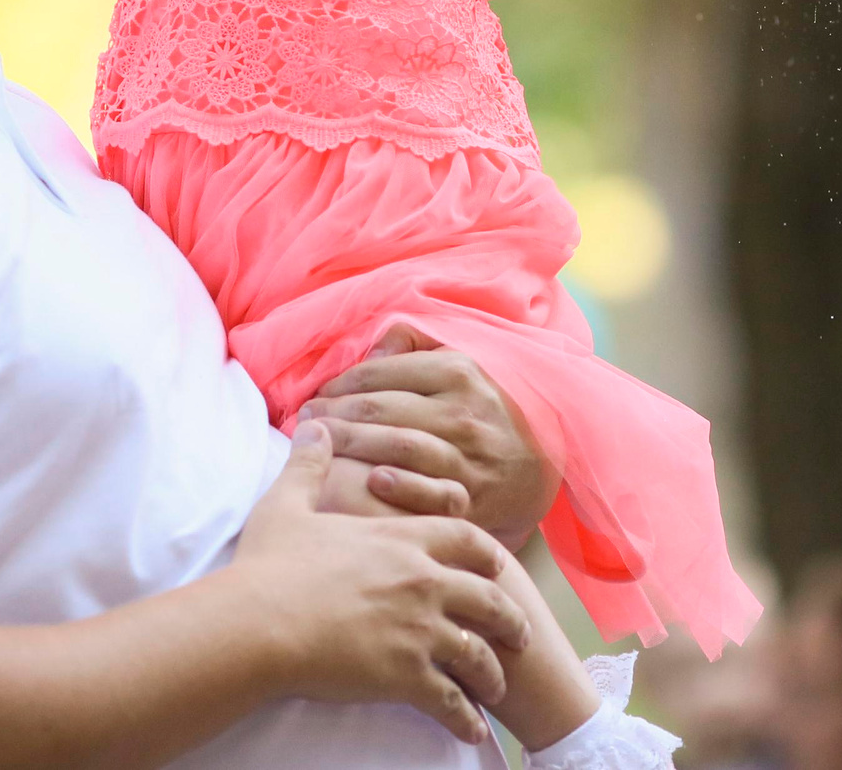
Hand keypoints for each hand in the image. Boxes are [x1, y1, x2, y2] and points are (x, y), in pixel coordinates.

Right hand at [233, 423, 529, 743]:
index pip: (466, 539)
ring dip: (492, 672)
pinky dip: (466, 718)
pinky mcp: (406, 674)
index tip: (499, 567)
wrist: (260, 622)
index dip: (487, 554)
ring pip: (478, 652)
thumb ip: (310, 463)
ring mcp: (420, 629)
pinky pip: (451, 701)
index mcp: (402, 539)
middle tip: (520, 634)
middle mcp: (423, 581)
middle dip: (508, 618)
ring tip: (497, 688)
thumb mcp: (289, 503)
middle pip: (488, 598)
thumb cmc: (271, 564)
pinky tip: (473, 730)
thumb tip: (314, 425)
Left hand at [300, 324, 561, 548]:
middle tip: (302, 422)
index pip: (379, 373)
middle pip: (377, 409)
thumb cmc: (485, 410)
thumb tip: (373, 347)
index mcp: (457, 371)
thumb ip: (416, 345)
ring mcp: (465, 456)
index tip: (315, 395)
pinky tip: (366, 481)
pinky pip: (423, 491)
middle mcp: (461, 411)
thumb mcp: (462, 364)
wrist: (539, 467)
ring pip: (394, 446)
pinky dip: (392, 485)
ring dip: (348, 445)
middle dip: (331, 415)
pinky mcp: (469, 496)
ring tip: (318, 447)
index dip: (338, 385)